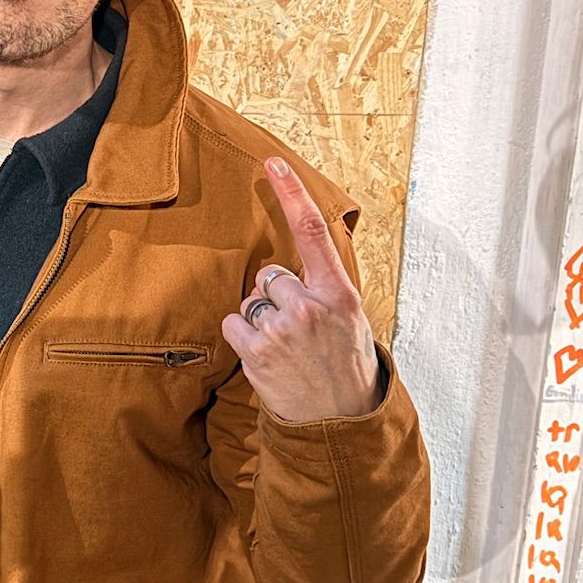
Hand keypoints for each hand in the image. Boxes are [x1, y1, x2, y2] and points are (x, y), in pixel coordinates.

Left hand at [221, 160, 384, 424]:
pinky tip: (267, 356)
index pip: (312, 232)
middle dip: (277, 296)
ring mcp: (283, 330)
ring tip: (287, 348)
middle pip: (271, 276)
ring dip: (261, 320)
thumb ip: (321, 286)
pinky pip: (234, 323)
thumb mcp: (348, 317)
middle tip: (299, 329)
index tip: (273, 164)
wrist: (340, 418)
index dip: (292, 194)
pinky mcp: (258, 352)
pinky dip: (243, 337)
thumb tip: (281, 268)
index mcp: (339, 294)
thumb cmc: (343, 363)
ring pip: (251, 301)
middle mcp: (311, 307)